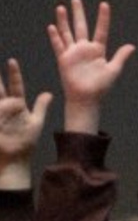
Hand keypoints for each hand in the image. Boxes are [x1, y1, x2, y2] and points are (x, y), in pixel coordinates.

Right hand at [0, 60, 52, 181]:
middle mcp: (5, 108)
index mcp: (17, 106)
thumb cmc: (25, 143)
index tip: (12, 61)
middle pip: (0, 90)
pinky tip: (1, 112)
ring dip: (0, 97)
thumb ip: (40, 107)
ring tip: (0, 95)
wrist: (16, 160)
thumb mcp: (35, 122)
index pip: (15, 86)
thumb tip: (49, 93)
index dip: (14, 74)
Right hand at [46, 0, 134, 132]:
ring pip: (67, 32)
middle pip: (80, 26)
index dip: (103, 18)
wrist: (87, 98)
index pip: (101, 30)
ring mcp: (73, 53)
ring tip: (61, 7)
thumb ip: (121, 56)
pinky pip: (58, 45)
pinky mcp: (64, 59)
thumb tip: (132, 46)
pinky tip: (52, 26)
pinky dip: (55, 36)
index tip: (104, 5)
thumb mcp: (113, 70)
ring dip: (63, 20)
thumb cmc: (101, 86)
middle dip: (78, 13)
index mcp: (98, 50)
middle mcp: (84, 49)